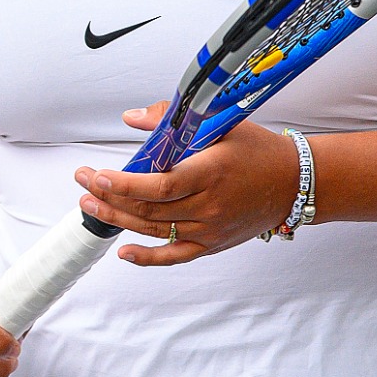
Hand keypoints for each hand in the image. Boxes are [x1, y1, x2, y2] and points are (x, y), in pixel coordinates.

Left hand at [75, 101, 301, 265]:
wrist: (294, 183)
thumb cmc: (257, 149)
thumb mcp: (221, 124)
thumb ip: (173, 120)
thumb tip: (131, 118)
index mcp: (210, 172)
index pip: (159, 185)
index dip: (124, 184)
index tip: (97, 175)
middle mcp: (209, 205)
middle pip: (149, 208)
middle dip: (109, 197)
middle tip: (82, 182)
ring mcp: (210, 229)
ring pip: (155, 230)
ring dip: (118, 220)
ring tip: (89, 206)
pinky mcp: (212, 244)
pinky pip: (175, 255)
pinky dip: (148, 258)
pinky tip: (123, 252)